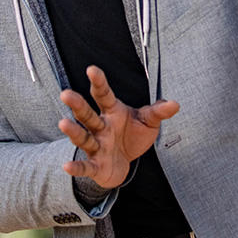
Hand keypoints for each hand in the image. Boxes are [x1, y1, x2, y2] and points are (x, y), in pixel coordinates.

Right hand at [57, 65, 179, 188]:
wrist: (124, 163)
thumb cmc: (132, 137)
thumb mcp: (148, 122)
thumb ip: (158, 112)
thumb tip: (174, 104)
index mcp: (112, 112)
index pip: (104, 95)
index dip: (98, 82)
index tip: (92, 69)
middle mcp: (100, 127)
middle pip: (87, 114)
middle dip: (77, 104)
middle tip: (66, 94)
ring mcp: (96, 146)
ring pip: (83, 137)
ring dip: (73, 131)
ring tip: (63, 123)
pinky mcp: (95, 166)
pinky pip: (85, 166)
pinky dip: (76, 167)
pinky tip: (66, 166)